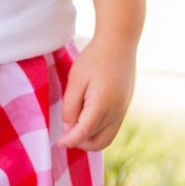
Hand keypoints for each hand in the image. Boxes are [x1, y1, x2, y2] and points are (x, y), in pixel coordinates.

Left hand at [60, 33, 136, 152]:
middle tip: (66, 134)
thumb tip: (69, 127)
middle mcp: (116, 111)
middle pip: (98, 142)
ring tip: (76, 126)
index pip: (84, 133)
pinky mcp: (125, 106)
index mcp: (102, 105)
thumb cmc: (94, 58)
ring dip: (91, 138)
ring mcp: (123, 110)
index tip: (58, 143)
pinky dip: (99, 129)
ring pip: (107, 138)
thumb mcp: (75, 80)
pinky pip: (112, 127)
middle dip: (81, 143)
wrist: (119, 42)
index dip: (70, 141)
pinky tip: (87, 117)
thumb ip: (70, 106)